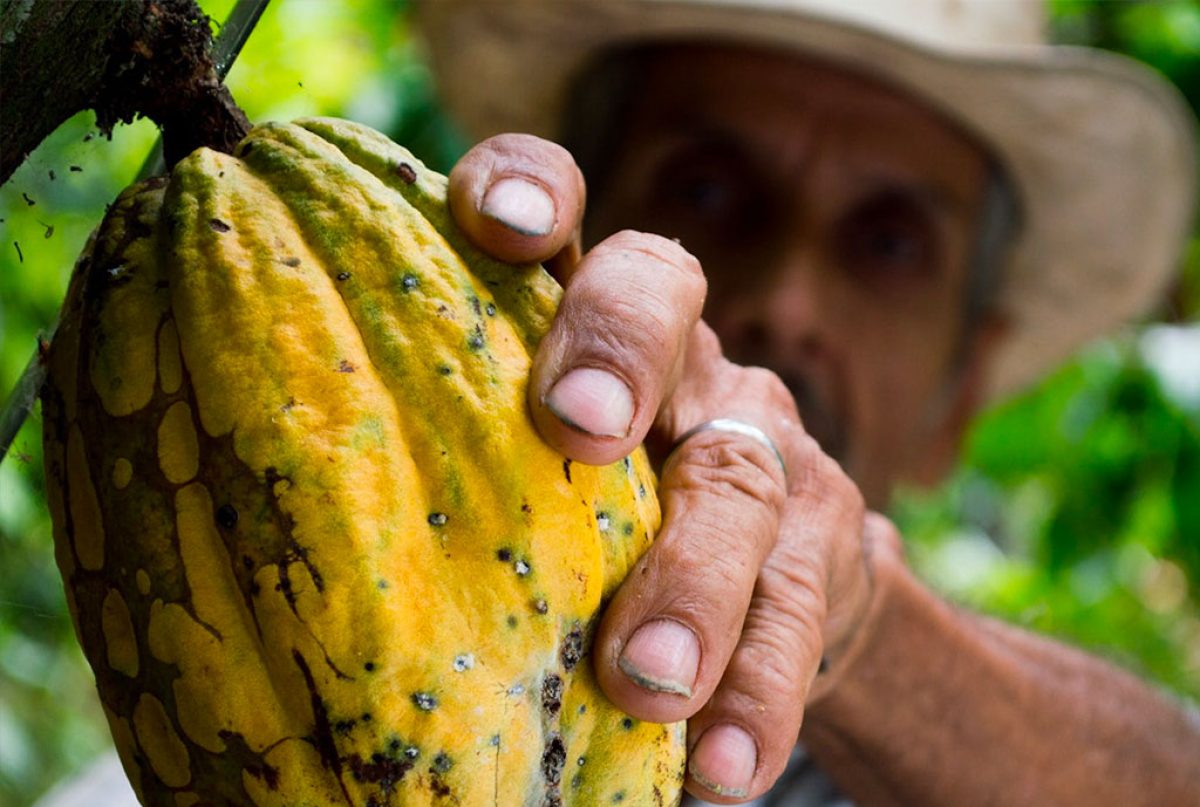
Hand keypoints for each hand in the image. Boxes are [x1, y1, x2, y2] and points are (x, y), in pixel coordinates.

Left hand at [448, 134, 895, 801]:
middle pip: (663, 298)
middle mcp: (681, 357)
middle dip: (618, 349)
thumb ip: (452, 458)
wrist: (777, 581)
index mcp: (586, 319)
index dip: (532, 186)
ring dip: (692, 581)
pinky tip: (718, 766)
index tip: (493, 222)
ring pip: (736, 481)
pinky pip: (798, 611)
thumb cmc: (597, 517)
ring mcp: (759, 444)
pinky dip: (757, 692)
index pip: (565, 213)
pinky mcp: (824, 546)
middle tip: (578, 428)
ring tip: (645, 681)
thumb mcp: (525, 467)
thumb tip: (267, 536)